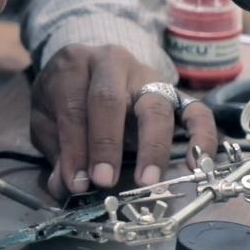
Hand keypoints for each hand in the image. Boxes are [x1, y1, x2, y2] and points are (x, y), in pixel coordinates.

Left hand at [29, 44, 217, 198]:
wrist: (88, 70)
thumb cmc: (65, 97)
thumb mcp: (47, 118)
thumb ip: (56, 149)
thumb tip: (64, 186)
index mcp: (75, 64)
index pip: (72, 105)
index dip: (74, 147)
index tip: (76, 182)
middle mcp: (112, 63)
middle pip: (110, 99)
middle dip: (106, 144)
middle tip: (104, 181)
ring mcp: (148, 76)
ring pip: (155, 106)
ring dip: (151, 147)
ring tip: (146, 180)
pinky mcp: (176, 93)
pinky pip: (197, 111)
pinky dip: (202, 137)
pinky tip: (196, 164)